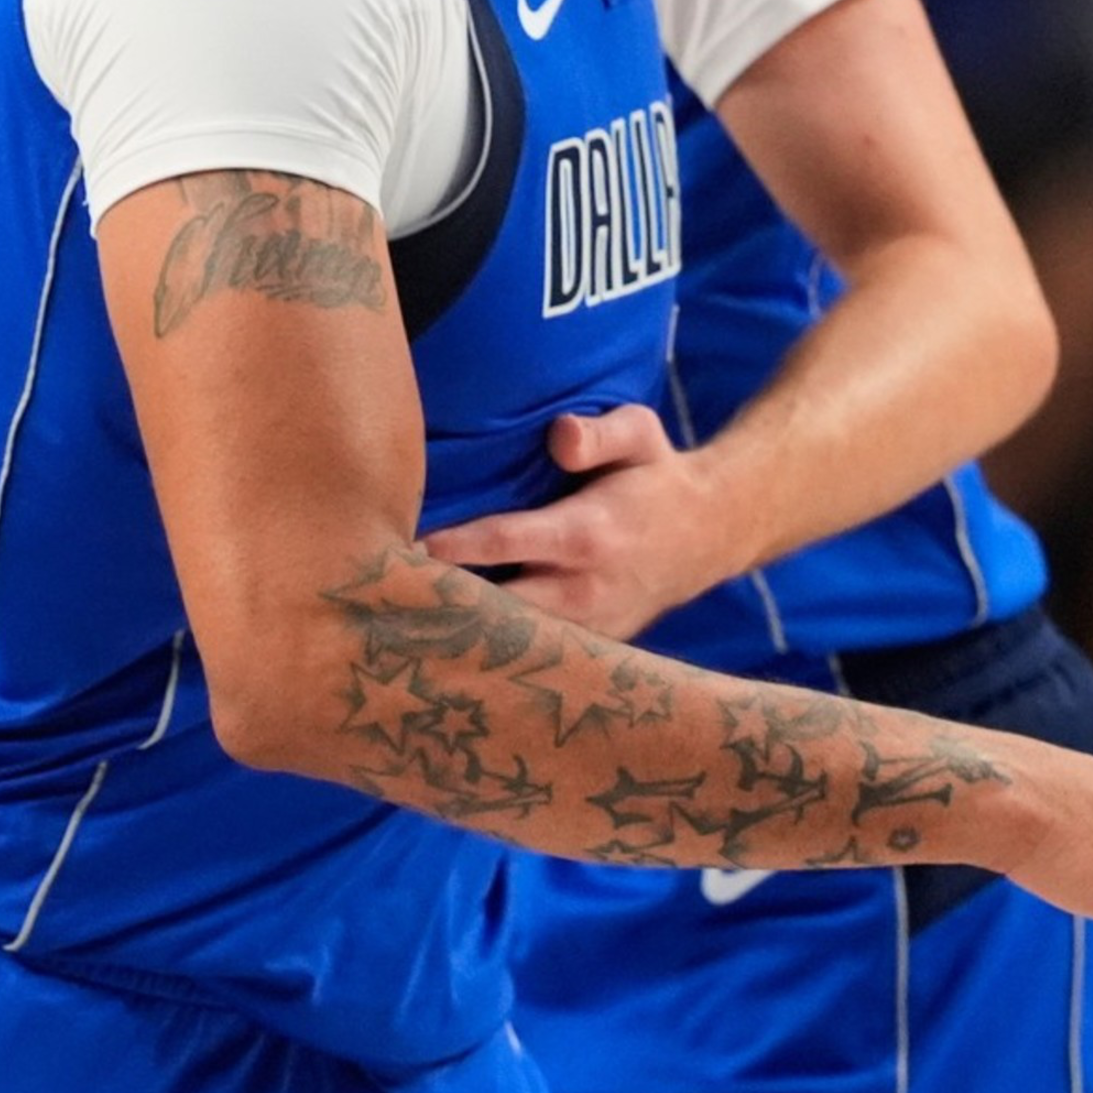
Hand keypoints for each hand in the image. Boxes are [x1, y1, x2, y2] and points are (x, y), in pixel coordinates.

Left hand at [420, 407, 741, 640]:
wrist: (710, 535)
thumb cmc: (656, 476)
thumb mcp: (642, 433)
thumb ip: (599, 432)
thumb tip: (558, 435)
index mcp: (587, 532)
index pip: (505, 542)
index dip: (453, 548)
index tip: (404, 546)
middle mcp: (584, 589)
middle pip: (499, 610)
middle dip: (446, 608)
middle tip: (381, 603)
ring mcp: (589, 629)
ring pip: (513, 647)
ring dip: (464, 638)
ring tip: (401, 633)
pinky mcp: (593, 651)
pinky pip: (536, 660)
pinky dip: (495, 658)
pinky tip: (447, 654)